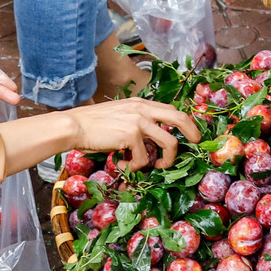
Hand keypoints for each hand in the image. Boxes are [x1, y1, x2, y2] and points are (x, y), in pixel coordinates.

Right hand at [70, 97, 201, 169]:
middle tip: (196, 144)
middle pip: (179, 118)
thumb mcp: (120, 115)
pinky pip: (144, 158)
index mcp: (141, 103)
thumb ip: (137, 121)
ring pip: (169, 143)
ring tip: (156, 166)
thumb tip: (151, 141)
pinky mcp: (131, 135)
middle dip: (192, 132)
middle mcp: (143, 109)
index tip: (190, 134)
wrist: (75, 125)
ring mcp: (139, 121)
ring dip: (167, 160)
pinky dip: (134, 167)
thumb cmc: (93, 124)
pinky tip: (120, 163)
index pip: (172, 109)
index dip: (185, 123)